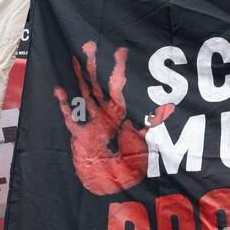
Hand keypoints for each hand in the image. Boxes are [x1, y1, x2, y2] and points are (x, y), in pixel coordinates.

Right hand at [54, 41, 172, 194]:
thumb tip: (170, 106)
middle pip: (97, 85)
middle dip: (94, 65)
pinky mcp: (79, 135)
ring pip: (82, 95)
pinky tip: (59, 89)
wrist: (114, 185)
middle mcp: (103, 115)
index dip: (119, 69)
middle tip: (90, 44)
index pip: (118, 86)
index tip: (120, 50)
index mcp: (118, 114)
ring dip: (78, 78)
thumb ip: (153, 123)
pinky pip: (70, 117)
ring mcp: (89, 123)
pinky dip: (64, 104)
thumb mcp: (145, 141)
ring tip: (72, 57)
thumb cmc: (130, 165)